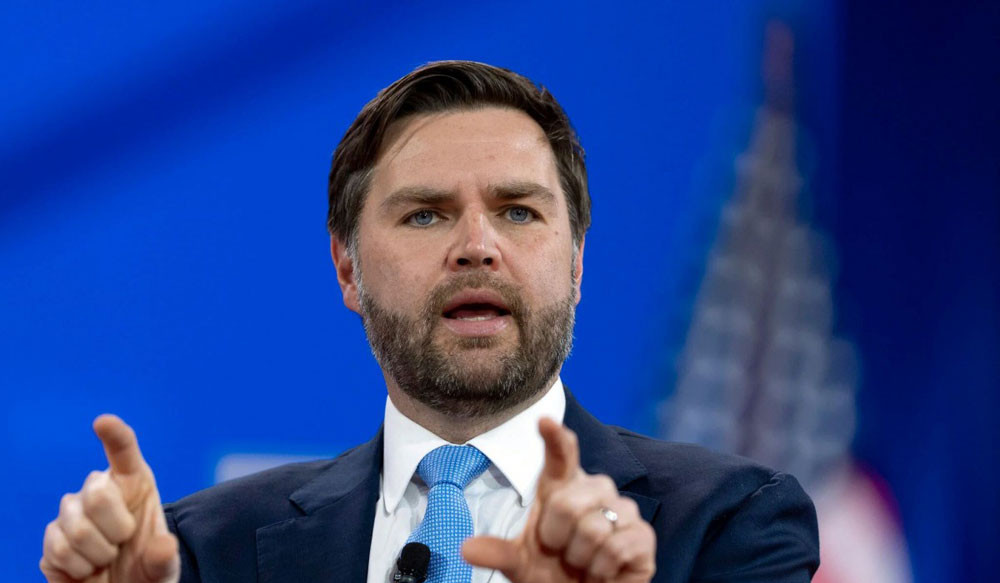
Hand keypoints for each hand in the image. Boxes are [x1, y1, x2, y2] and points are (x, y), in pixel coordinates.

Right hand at [40, 415, 179, 582]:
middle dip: (116, 528)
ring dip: (99, 555)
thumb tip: (164, 548)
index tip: (103, 422)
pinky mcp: (52, 537)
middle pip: (97, 494)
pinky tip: (88, 568)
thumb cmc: (146, 569)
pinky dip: (79, 568)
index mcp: (134, 483)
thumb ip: (165, 558)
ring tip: (107, 558)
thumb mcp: (164, 567)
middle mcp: (100, 489)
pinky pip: (60, 550)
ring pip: (78, 529)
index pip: (124, 451)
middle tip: (123, 543)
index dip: (114, 435)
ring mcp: (72, 512)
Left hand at [463, 417, 655, 582]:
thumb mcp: (520, 564)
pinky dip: (602, 569)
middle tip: (562, 551)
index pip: (561, 455)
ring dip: (580, 558)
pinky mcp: (643, 535)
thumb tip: (466, 549)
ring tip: (584, 562)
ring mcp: (623, 509)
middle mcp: (595, 489)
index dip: (555, 438)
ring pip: (593, 528)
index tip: (544, 421)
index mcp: (562, 487)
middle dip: (557, 538)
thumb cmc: (552, 572)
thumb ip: (498, 553)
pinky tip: (603, 571)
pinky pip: (616, 547)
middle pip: (567, 503)